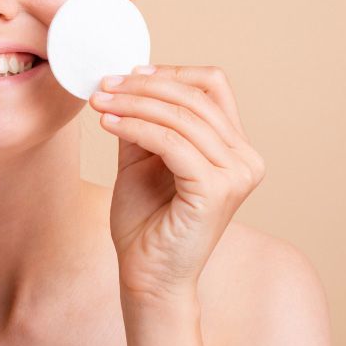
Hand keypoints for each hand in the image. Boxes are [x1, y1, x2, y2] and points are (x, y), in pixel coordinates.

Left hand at [88, 65, 264, 300]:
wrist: (147, 272)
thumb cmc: (146, 220)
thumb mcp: (142, 158)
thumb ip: (144, 122)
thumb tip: (125, 82)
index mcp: (234, 147)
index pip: (213, 87)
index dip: (170, 72)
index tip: (129, 73)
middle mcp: (245, 158)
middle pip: (194, 97)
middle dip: (142, 86)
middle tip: (103, 85)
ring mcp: (236, 175)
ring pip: (180, 117)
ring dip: (133, 103)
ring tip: (100, 102)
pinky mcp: (216, 190)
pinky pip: (170, 143)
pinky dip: (135, 127)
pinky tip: (108, 124)